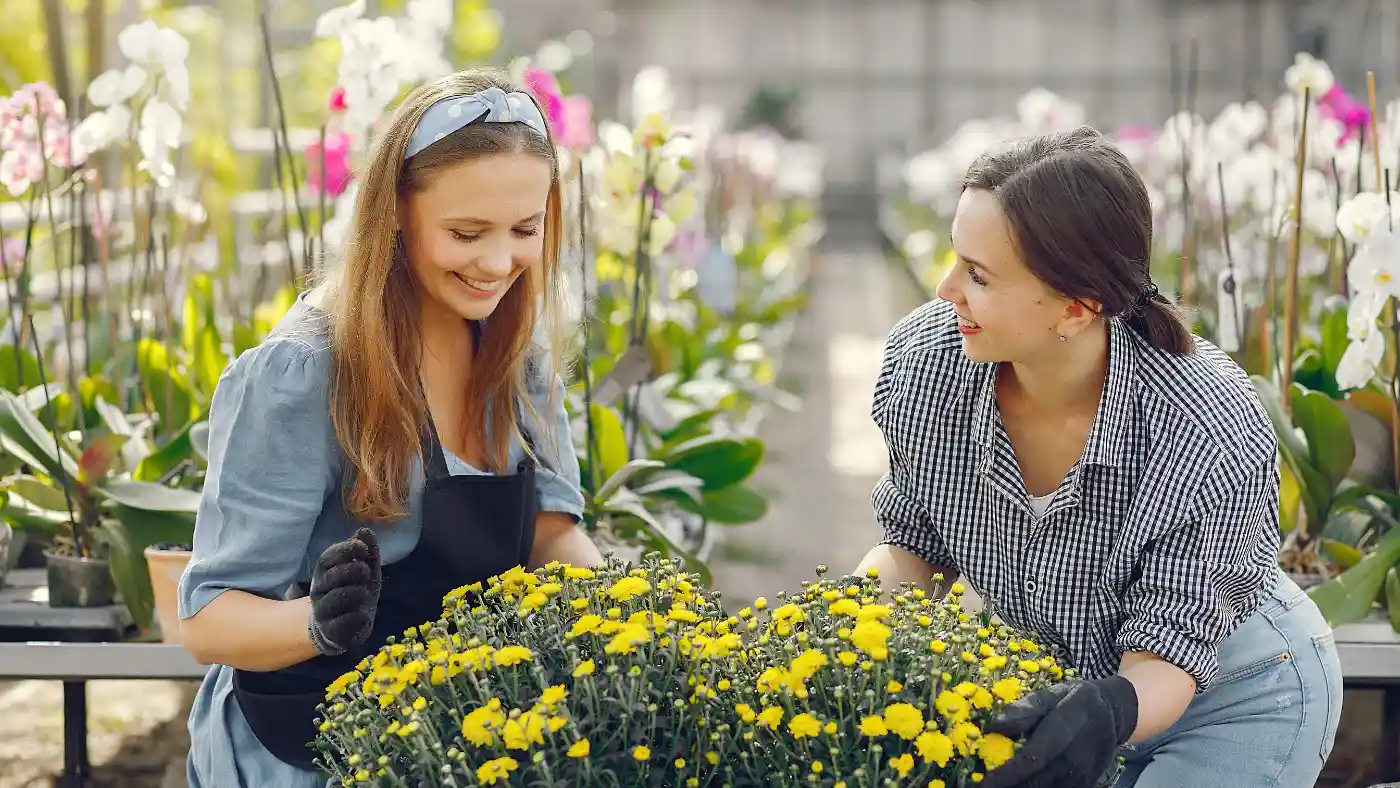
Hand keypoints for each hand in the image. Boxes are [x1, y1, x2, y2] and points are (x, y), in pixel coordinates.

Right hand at [308, 527, 382, 653]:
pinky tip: (364, 614)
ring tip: (365, 593)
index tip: (362, 548)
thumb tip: (365, 530)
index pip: (326, 558)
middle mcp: (319, 591)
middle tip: (366, 572)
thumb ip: (367, 551)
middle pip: (330, 577)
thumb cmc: (356, 590)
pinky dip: (355, 617)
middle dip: (350, 571)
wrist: (347, 626)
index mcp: (324, 572)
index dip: (344, 550)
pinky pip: (340, 624)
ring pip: (334, 600)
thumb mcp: (366, 569)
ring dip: (354, 593)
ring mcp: (322, 611)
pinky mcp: (331, 631)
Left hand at [979, 675, 1137, 787]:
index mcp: (1065, 728)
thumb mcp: (1053, 694)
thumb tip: (992, 725)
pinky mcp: (1086, 784)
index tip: (983, 783)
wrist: (1114, 713)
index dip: (1007, 774)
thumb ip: (1025, 709)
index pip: (1033, 757)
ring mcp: (1082, 775)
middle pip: (1038, 782)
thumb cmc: (1075, 701)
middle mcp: (1075, 756)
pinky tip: (1019, 786)